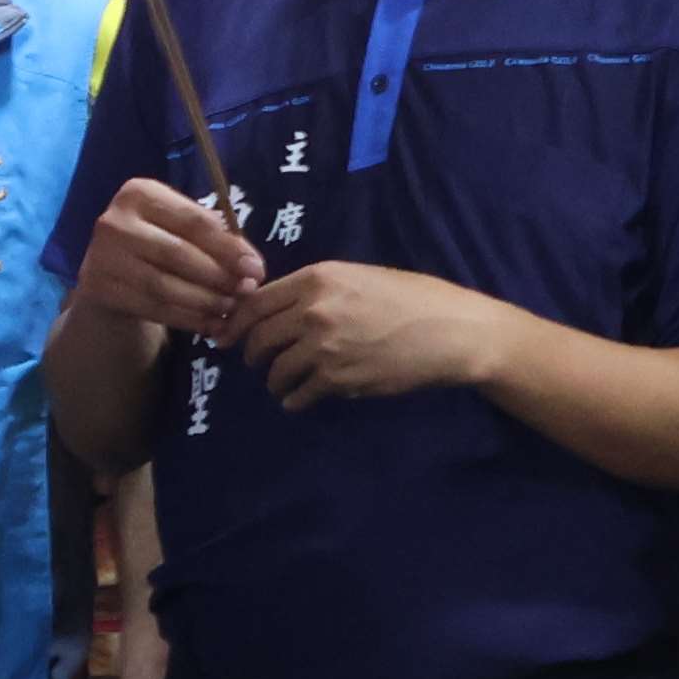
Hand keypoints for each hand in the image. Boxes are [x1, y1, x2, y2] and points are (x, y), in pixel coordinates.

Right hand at [66, 178, 258, 344]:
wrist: (109, 272)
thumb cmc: (159, 243)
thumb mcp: (182, 230)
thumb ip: (217, 240)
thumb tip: (252, 268)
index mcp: (140, 193)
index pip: (194, 221)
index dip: (229, 248)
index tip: (256, 269)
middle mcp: (114, 221)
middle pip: (178, 253)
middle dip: (219, 276)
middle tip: (246, 293)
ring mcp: (100, 255)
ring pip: (163, 285)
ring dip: (203, 301)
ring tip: (229, 309)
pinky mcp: (95, 287)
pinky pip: (149, 307)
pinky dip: (185, 318)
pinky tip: (209, 324)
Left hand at [235, 264, 524, 411]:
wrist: (451, 332)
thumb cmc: (414, 299)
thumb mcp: (361, 278)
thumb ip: (318, 291)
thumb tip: (278, 310)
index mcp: (318, 279)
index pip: (254, 303)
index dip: (235, 323)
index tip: (227, 337)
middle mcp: (313, 311)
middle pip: (258, 339)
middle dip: (254, 356)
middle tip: (260, 363)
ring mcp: (323, 347)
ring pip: (275, 372)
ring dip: (276, 381)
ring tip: (287, 384)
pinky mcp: (337, 379)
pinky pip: (298, 395)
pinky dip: (296, 400)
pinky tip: (304, 398)